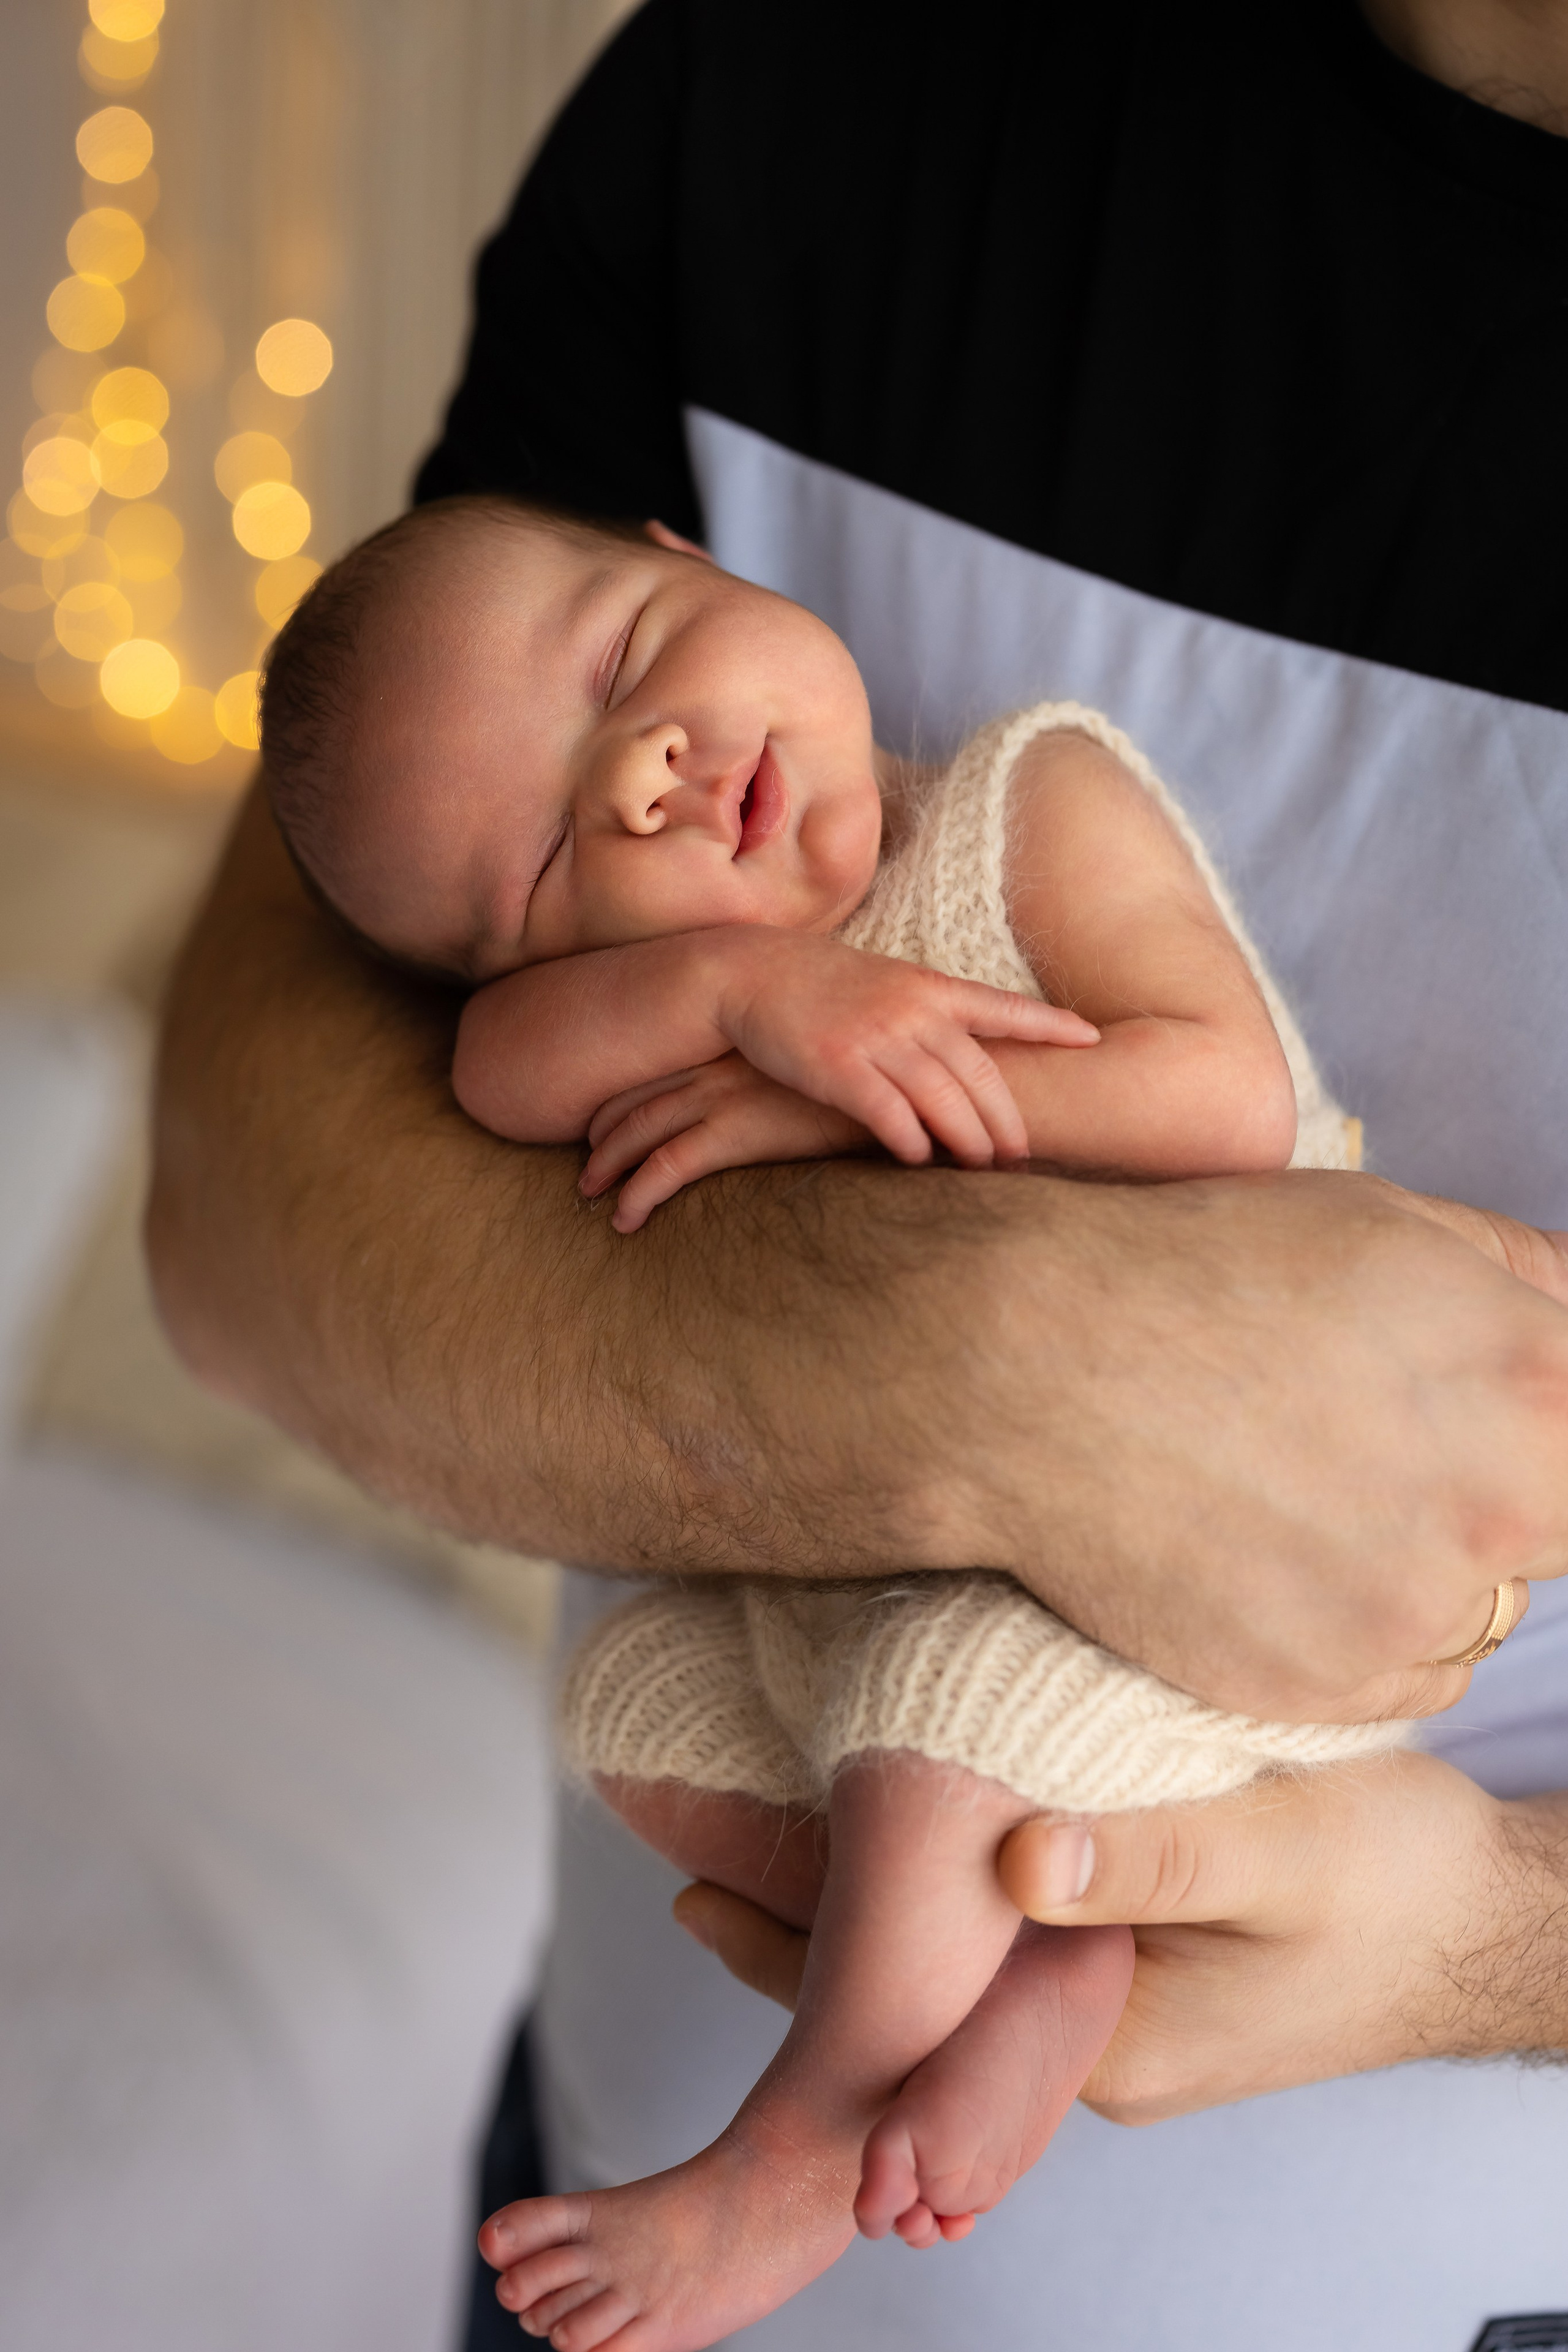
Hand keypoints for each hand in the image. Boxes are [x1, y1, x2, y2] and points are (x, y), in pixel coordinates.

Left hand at [582, 1054, 869, 1231]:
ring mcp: (723, 1097)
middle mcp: (718, 1067)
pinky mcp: (737, 1133)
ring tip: (589, 1194)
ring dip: (607, 1165)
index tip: (604, 1124)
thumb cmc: (870, 1084)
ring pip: (639, 1130)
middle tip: (584, 1164)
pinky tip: (624, 1220)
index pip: (658, 1066)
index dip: (624, 1096)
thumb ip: (789, 1087)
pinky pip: (668, 1167)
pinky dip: (637, 1193)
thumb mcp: (818, 1075)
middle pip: (636, 1096)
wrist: (902, 1081)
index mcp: (734, 1048)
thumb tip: (776, 1110)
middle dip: (601, 1132)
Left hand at [675, 1752, 1567, 2114]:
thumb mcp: (1282, 1851)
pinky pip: (990, 1937)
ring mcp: (1104, 2011)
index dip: (789, 1936)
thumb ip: (1153, 1854)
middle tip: (670, 1834)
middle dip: (788, 1915)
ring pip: (936, 1961)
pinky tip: (877, 1816)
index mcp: (1102, 2037)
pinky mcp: (1127, 1968)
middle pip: (897, 1989)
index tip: (682, 1877)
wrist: (1485, 1927)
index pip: (902, 2005)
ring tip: (737, 1820)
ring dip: (848, 1897)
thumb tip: (1014, 1854)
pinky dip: (922, 1884)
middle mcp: (1082, 2042)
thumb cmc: (1398, 1888)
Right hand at [714, 930, 1097, 1172]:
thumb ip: (925, 1011)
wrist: (750, 972)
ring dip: (969, 1140)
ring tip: (984, 1169)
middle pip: (981, 1073)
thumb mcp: (883, 984)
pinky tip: (919, 1161)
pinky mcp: (840, 1066)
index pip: (1003, 1007)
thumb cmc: (818, 985)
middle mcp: (912, 1010)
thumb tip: (960, 1049)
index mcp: (927, 986)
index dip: (1050, 1024)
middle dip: (1008, 1120)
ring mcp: (877, 1037)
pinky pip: (890, 1114)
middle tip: (1025, 1156)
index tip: (1092, 1036)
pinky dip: (910, 1142)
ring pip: (944, 1099)